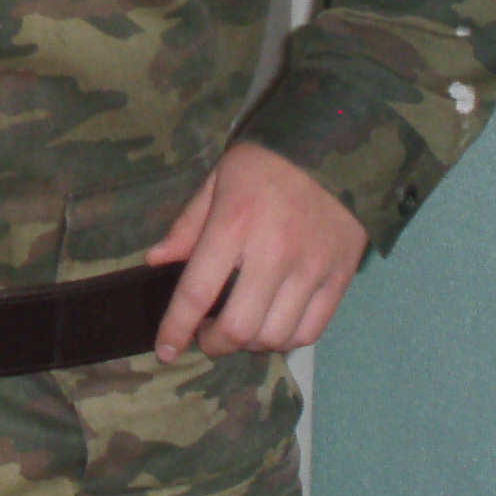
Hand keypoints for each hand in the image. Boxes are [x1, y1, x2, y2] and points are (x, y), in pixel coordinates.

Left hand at [145, 141, 369, 361]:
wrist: (337, 146)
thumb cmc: (268, 161)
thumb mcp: (219, 179)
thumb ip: (188, 224)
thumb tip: (156, 260)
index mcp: (234, 225)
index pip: (196, 293)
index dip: (176, 329)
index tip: (165, 349)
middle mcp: (273, 253)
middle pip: (238, 328)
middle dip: (214, 344)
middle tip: (207, 336)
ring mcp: (311, 269)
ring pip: (274, 336)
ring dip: (250, 343)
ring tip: (241, 328)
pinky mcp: (339, 278)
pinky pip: (310, 331)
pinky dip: (286, 340)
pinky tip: (274, 326)